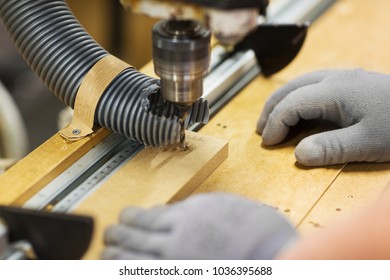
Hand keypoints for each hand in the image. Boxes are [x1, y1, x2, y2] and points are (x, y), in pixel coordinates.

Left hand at [102, 192, 295, 259]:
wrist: (277, 258)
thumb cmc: (259, 232)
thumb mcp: (226, 206)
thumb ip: (196, 208)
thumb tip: (175, 211)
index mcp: (186, 216)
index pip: (142, 216)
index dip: (130, 217)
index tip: (126, 218)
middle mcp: (174, 241)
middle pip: (129, 236)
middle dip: (116, 234)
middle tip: (110, 233)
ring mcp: (174, 266)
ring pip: (128, 260)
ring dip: (114, 254)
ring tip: (107, 252)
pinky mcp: (177, 279)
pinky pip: (142, 277)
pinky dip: (127, 272)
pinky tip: (122, 269)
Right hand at [257, 69, 389, 165]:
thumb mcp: (368, 143)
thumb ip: (331, 149)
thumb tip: (298, 155)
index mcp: (334, 91)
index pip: (291, 104)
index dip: (274, 123)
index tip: (267, 144)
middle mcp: (335, 78)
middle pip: (290, 88)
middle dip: (271, 109)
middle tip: (261, 131)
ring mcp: (343, 77)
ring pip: (300, 83)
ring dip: (282, 101)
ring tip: (272, 119)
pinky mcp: (351, 82)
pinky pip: (313, 84)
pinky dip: (297, 97)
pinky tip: (299, 109)